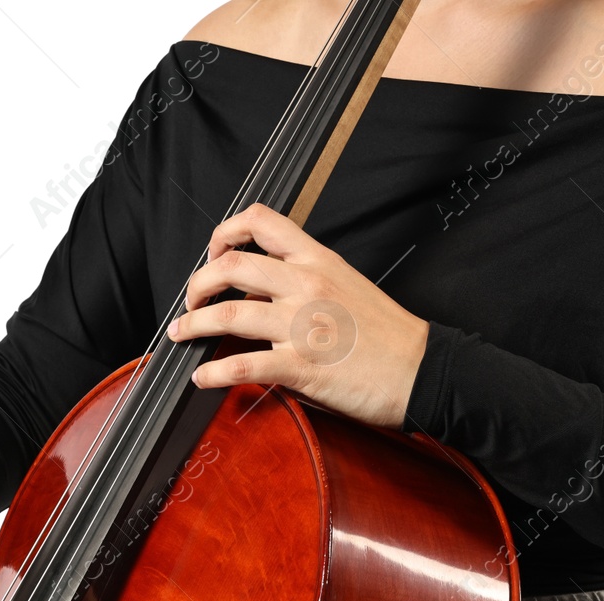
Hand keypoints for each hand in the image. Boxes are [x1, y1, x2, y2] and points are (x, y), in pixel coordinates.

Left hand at [167, 203, 428, 428]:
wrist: (421, 369)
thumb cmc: (388, 335)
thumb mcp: (347, 285)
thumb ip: (305, 280)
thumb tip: (262, 291)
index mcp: (318, 261)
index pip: (262, 221)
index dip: (226, 231)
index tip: (214, 251)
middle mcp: (306, 285)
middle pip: (231, 266)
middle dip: (197, 283)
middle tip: (191, 300)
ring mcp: (301, 325)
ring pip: (227, 314)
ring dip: (193, 324)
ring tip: (182, 334)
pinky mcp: (300, 366)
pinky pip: (241, 365)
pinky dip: (213, 373)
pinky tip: (202, 377)